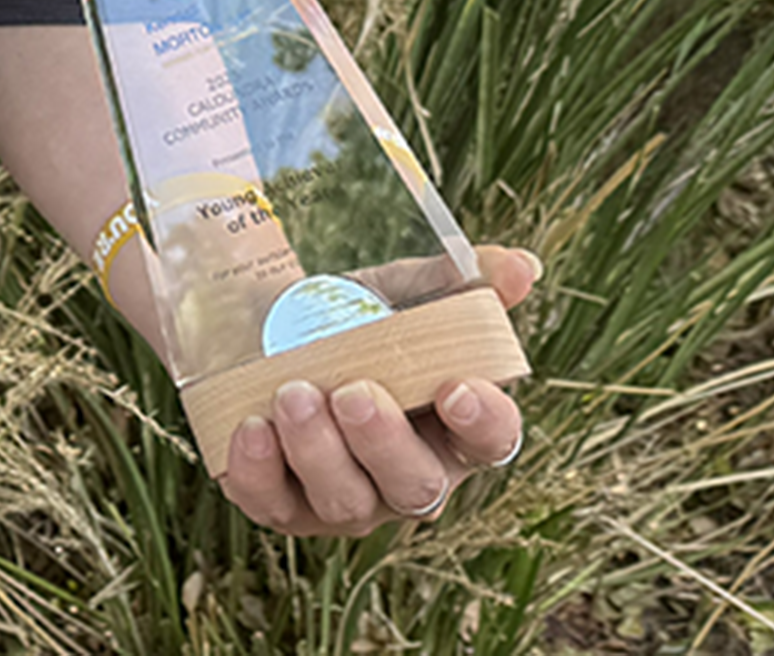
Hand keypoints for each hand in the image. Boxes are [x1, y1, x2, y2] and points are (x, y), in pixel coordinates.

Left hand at [214, 244, 539, 539]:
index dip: (484, 422)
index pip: (493, 441)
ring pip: (346, 502)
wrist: (262, 324)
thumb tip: (522, 266)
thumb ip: (464, 278)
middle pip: (416, 486)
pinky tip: (251, 426)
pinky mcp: (282, 506)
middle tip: (352, 392)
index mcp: (456, 428)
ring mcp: (348, 499)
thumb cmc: (355, 319)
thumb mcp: (406, 290)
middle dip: (384, 442)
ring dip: (319, 451)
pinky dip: (259, 471)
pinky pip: (272, 505)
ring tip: (293, 393)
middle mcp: (409, 476)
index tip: (456, 388)